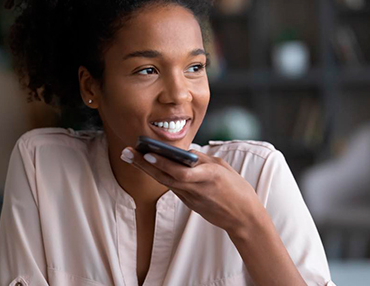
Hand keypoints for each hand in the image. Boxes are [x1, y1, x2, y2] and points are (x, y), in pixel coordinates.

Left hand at [121, 147, 263, 234]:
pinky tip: (151, 165)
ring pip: (165, 181)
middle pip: (164, 176)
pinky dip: (162, 175)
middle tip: (126, 152)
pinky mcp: (189, 203)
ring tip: (132, 156)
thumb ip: (201, 159)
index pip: (179, 171)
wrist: (243, 217)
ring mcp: (190, 198)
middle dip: (144, 164)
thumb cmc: (236, 188)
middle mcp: (196, 189)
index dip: (162, 163)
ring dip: (148, 169)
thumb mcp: (221, 167)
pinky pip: (173, 186)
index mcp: (208, 177)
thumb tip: (182, 152)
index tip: (147, 153)